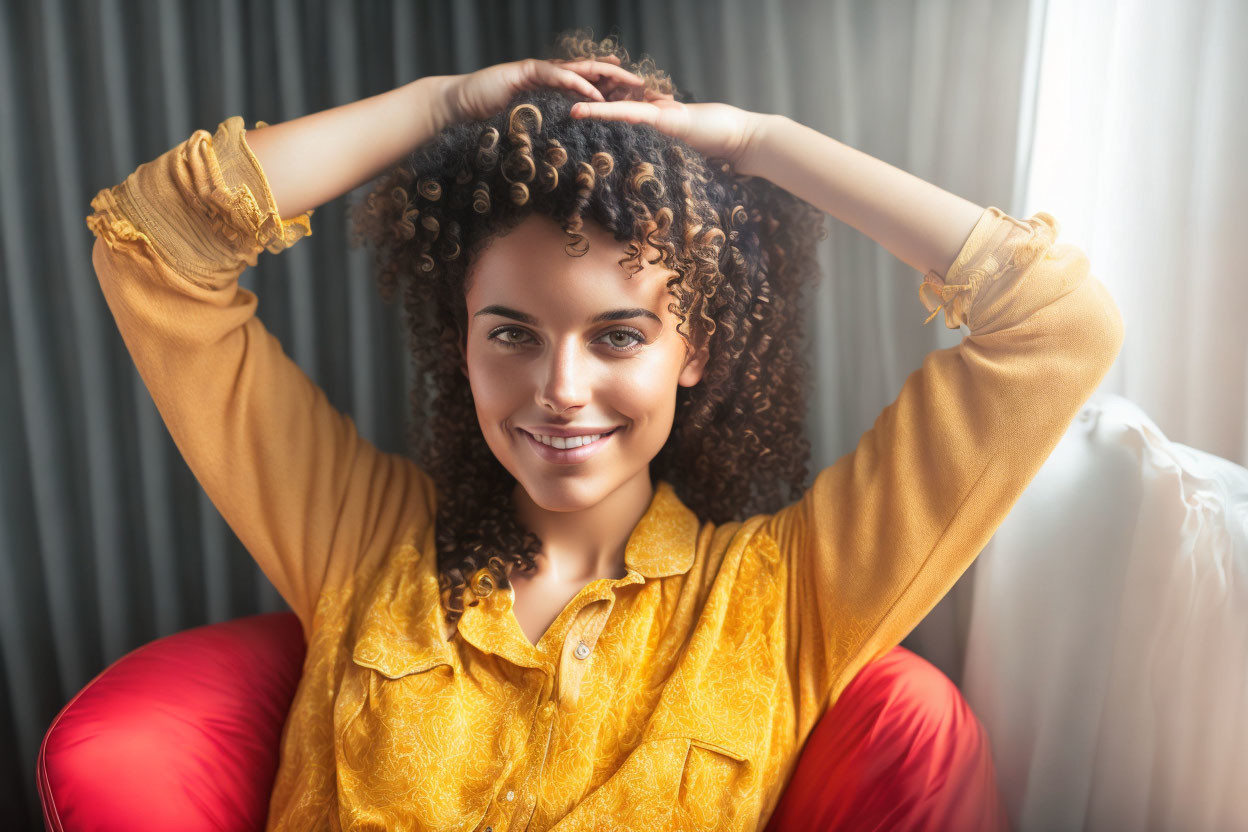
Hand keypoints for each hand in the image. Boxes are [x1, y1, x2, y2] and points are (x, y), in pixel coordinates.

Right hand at [437, 57, 644, 127]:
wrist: (457, 107)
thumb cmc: (485, 121)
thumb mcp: (524, 129)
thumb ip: (544, 134)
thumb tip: (562, 155)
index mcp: (549, 88)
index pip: (585, 84)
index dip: (610, 88)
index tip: (633, 97)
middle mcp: (547, 76)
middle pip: (589, 71)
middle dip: (617, 77)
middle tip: (643, 84)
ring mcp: (536, 72)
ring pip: (578, 69)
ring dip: (605, 75)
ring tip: (629, 83)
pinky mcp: (525, 72)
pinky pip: (556, 75)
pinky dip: (576, 83)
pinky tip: (594, 93)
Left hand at [569, 90, 767, 174]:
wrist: (739, 140)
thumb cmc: (715, 151)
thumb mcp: (681, 158)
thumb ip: (663, 160)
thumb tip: (649, 185)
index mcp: (653, 126)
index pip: (620, 119)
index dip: (597, 118)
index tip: (573, 122)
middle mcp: (653, 115)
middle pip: (613, 108)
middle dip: (587, 109)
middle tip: (556, 110)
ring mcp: (658, 113)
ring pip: (616, 106)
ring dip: (589, 106)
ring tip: (562, 108)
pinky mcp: (664, 117)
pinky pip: (630, 112)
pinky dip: (607, 111)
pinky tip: (586, 111)